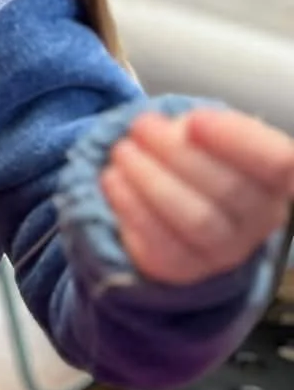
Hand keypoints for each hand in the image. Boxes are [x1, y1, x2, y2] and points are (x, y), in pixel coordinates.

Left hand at [101, 107, 293, 286]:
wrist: (181, 207)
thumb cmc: (200, 159)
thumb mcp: (209, 134)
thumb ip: (203, 128)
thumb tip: (178, 129)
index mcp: (277, 181)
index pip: (278, 162)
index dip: (236, 140)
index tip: (193, 120)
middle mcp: (260, 221)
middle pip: (228, 189)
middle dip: (176, 151)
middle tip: (140, 125)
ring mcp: (225, 252)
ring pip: (196, 220)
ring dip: (152, 180)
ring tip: (123, 151)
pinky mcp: (185, 269)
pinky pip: (160, 246)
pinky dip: (132, 208)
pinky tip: (113, 179)